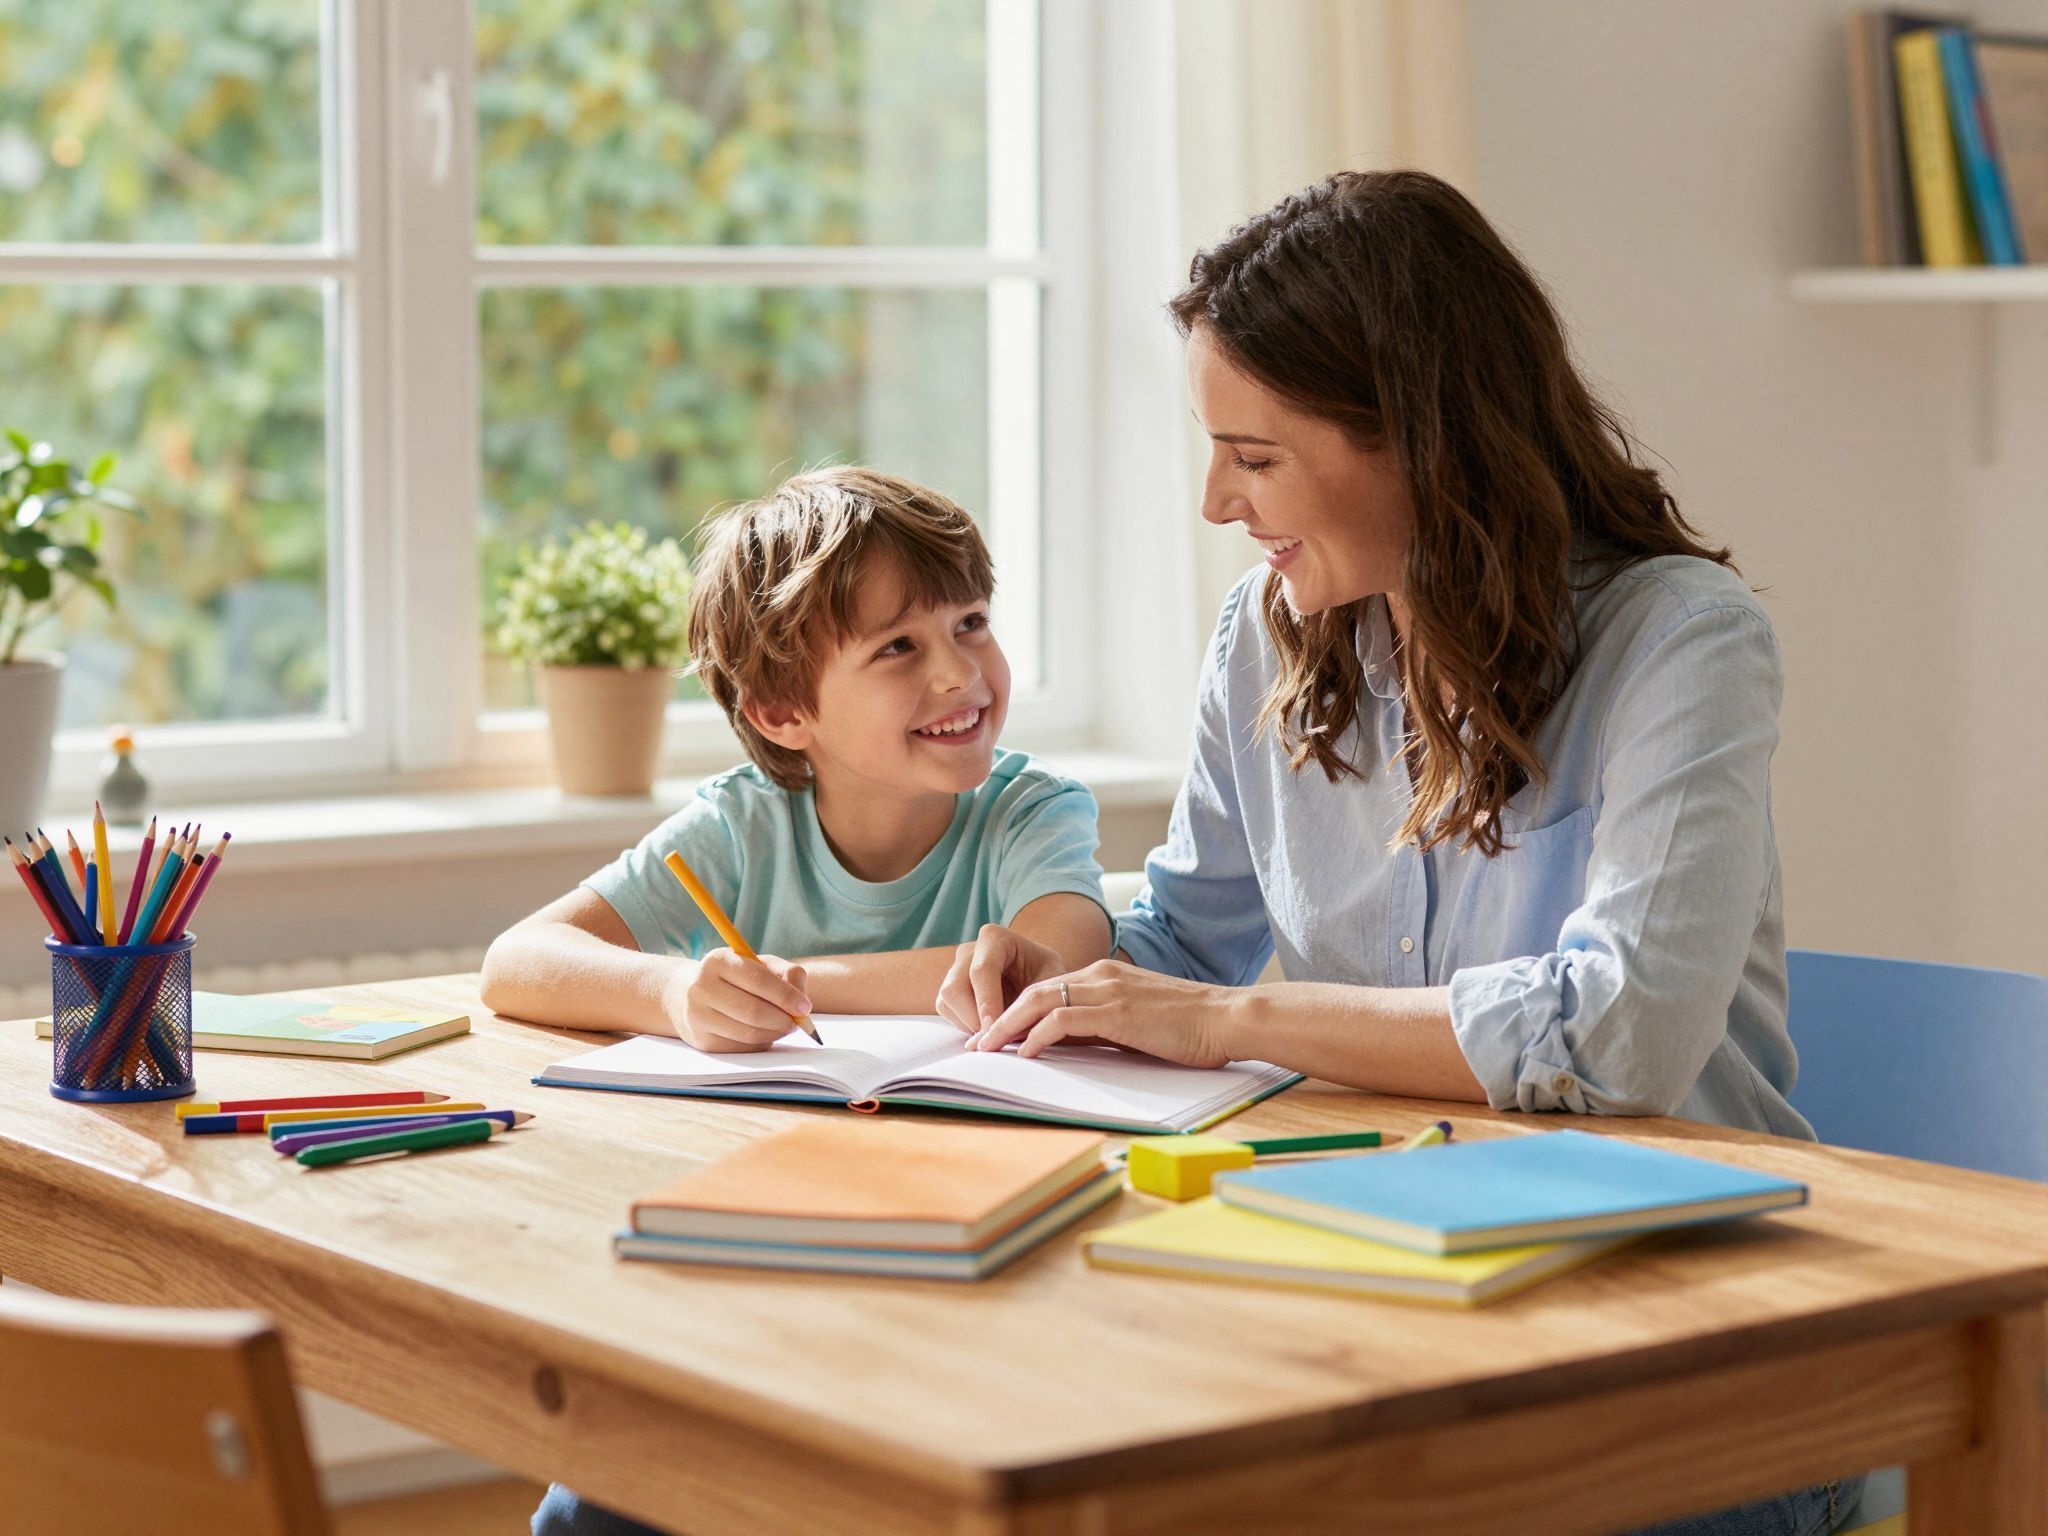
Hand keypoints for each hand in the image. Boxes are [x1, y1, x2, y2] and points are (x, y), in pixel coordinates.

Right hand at [665, 949, 810, 1051]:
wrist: (686, 995)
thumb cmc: (734, 978)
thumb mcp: (758, 964)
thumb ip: (786, 973)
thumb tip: (801, 1000)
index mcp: (718, 960)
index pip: (758, 980)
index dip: (786, 996)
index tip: (805, 1006)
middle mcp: (702, 987)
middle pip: (753, 1011)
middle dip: (783, 1019)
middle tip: (798, 1022)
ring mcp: (698, 1016)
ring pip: (748, 1033)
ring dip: (775, 1033)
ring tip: (784, 1027)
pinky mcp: (702, 1041)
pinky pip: (742, 1048)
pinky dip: (761, 1043)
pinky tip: (765, 1033)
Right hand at [936, 923, 1065, 1033]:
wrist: (1036, 972)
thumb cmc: (1045, 973)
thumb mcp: (1050, 982)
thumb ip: (1033, 1004)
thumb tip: (1009, 1035)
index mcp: (995, 938)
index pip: (982, 970)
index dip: (987, 1002)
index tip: (997, 1030)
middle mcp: (969, 951)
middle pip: (955, 988)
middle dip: (974, 1018)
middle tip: (997, 1039)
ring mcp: (955, 968)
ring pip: (947, 1001)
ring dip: (969, 1024)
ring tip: (998, 1033)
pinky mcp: (950, 988)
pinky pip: (946, 1010)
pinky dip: (964, 1026)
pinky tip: (988, 1028)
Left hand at [967, 959, 1245, 1067]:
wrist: (1227, 1017)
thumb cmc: (1191, 1025)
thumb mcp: (1139, 1020)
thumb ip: (1105, 1024)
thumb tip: (1073, 1045)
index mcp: (1106, 975)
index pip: (1049, 988)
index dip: (1018, 1011)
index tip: (997, 1035)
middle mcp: (1101, 975)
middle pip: (1033, 991)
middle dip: (1000, 1018)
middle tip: (977, 1044)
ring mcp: (1107, 990)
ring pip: (1039, 1002)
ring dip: (1007, 1027)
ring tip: (987, 1049)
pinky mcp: (1115, 1012)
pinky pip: (1062, 1022)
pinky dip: (1037, 1037)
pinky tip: (1023, 1054)